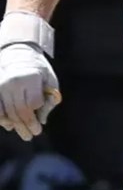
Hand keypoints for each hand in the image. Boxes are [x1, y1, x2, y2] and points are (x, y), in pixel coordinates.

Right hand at [0, 12, 59, 139]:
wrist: (18, 53)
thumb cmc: (38, 69)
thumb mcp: (50, 80)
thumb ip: (49, 99)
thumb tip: (42, 119)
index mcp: (31, 78)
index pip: (32, 103)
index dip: (35, 117)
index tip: (39, 127)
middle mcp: (14, 82)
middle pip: (19, 110)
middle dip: (25, 125)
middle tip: (30, 136)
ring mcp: (1, 85)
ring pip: (6, 110)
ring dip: (14, 124)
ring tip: (22, 134)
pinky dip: (1, 117)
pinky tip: (7, 125)